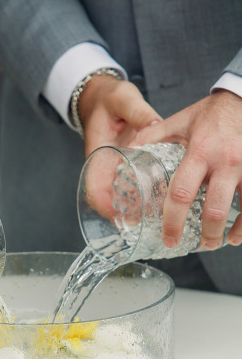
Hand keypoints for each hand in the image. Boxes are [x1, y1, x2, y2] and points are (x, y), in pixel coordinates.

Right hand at [76, 76, 162, 219]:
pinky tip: (160, 199)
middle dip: (125, 214)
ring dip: (134, 208)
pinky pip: (130, 186)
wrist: (100, 97)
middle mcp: (104, 166)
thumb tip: (154, 124)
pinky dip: (141, 196)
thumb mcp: (122, 99)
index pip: (95, 188)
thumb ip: (138, 112)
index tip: (122, 216)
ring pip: (119, 196)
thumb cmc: (108, 99)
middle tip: (149, 221)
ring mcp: (114, 167)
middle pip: (107, 200)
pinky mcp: (125, 165)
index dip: (105, 206)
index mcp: (99, 155)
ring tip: (158, 215)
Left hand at [130, 90, 241, 247]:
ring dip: (230, 231)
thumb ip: (153, 135)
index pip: (182, 192)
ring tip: (216, 243)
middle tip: (194, 246)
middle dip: (205, 232)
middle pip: (214, 207)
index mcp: (199, 152)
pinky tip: (238, 233)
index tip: (169, 237)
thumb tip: (128, 150)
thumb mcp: (180, 120)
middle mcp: (225, 162)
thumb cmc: (211, 112)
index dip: (173, 219)